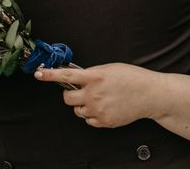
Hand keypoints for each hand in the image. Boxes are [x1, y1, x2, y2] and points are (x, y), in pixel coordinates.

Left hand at [34, 63, 160, 127]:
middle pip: (67, 99)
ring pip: (77, 111)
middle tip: (81, 91)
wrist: (149, 94)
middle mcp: (93, 94)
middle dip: (71, 95)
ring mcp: (98, 110)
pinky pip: (88, 120)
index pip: (65, 76)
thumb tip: (76, 77)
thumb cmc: (132, 78)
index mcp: (95, 77)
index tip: (39, 74)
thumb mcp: (110, 68)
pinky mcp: (103, 121)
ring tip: (99, 99)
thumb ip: (91, 73)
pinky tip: (104, 107)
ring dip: (83, 105)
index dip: (49, 75)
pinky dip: (92, 115)